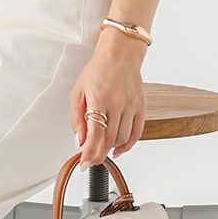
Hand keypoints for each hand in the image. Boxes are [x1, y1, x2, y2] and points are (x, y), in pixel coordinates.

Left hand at [69, 27, 146, 168]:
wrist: (120, 54)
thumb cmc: (97, 70)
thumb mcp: (78, 91)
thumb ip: (77, 117)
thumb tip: (79, 140)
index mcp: (99, 99)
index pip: (95, 135)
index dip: (89, 153)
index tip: (84, 163)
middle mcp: (117, 104)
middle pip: (109, 140)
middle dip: (99, 154)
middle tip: (91, 160)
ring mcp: (131, 106)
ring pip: (122, 139)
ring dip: (111, 149)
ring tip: (102, 149)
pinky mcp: (141, 107)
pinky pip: (137, 133)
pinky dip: (128, 145)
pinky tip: (118, 149)